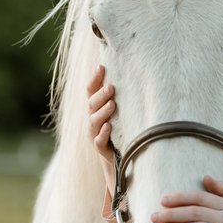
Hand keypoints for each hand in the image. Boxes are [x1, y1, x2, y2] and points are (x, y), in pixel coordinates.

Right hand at [87, 65, 115, 194]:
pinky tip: (109, 127)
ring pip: (94, 121)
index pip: (90, 90)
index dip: (94, 79)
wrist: (116, 155)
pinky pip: (99, 140)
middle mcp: (92, 118)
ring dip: (103, 112)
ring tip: (113, 104)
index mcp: (95, 107)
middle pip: (92, 104)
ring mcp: (94, 133)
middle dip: (101, 95)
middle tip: (112, 87)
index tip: (102, 67)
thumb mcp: (117, 110)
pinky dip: (103, 133)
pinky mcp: (100, 147)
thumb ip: (116, 95)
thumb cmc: (118, 126)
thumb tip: (132, 70)